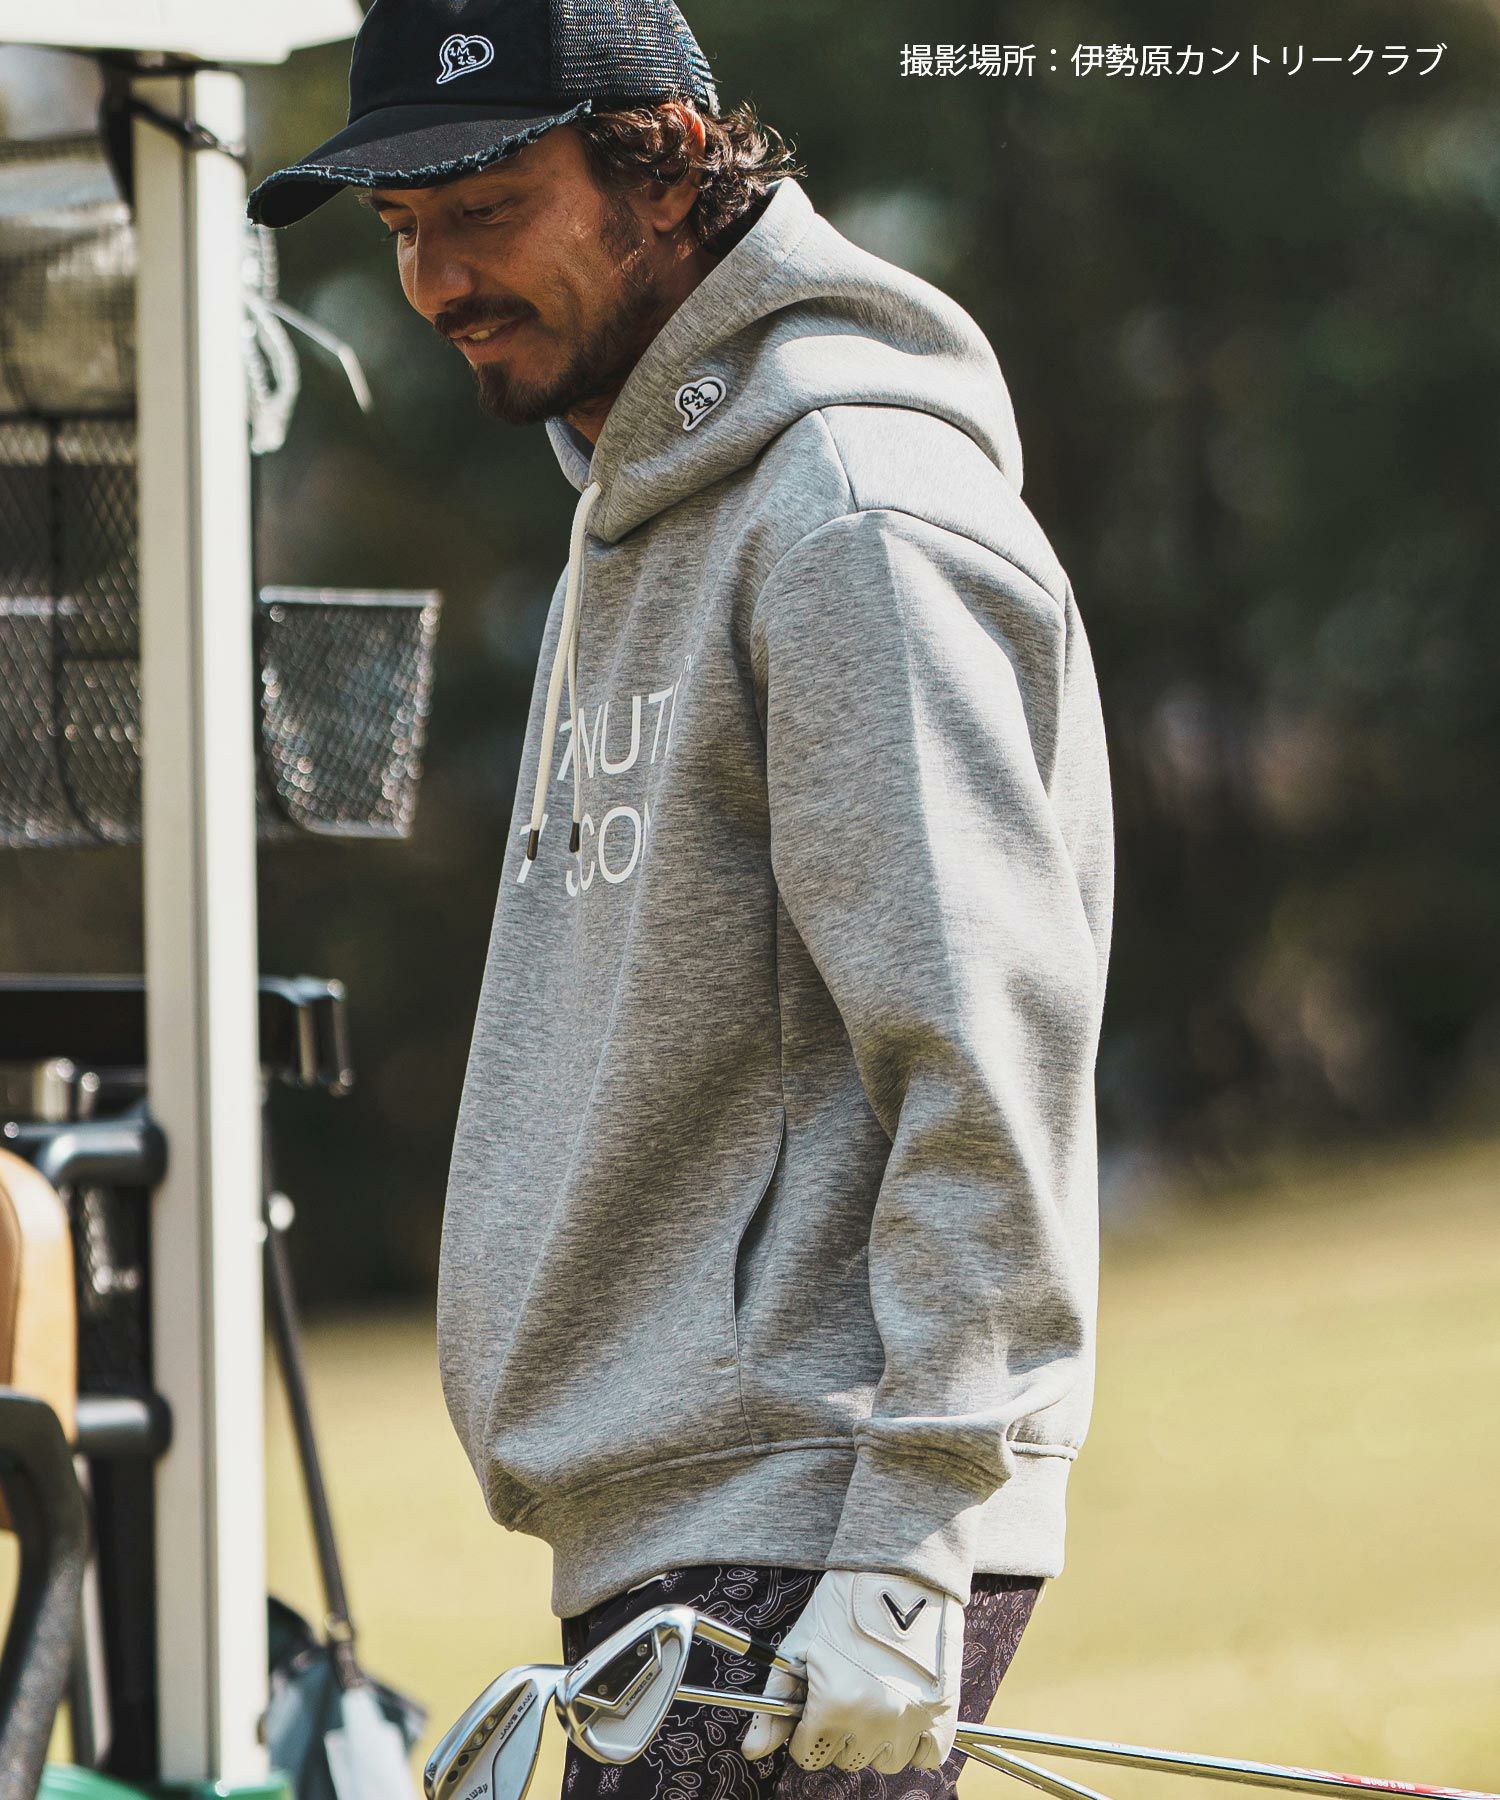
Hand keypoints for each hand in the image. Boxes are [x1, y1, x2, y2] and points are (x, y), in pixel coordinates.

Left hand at [740, 1569, 962, 1773]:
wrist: (899, 1570)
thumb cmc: (845, 1603)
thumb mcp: (802, 1645)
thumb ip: (776, 1703)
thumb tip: (751, 1751)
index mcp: (835, 1704)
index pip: (808, 1754)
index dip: (806, 1730)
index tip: (815, 1707)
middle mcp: (874, 1720)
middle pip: (845, 1759)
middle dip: (839, 1732)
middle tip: (846, 1691)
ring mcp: (912, 1719)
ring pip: (884, 1761)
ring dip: (875, 1739)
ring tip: (876, 1695)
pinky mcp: (943, 1713)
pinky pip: (928, 1757)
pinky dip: (915, 1743)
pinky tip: (904, 1711)